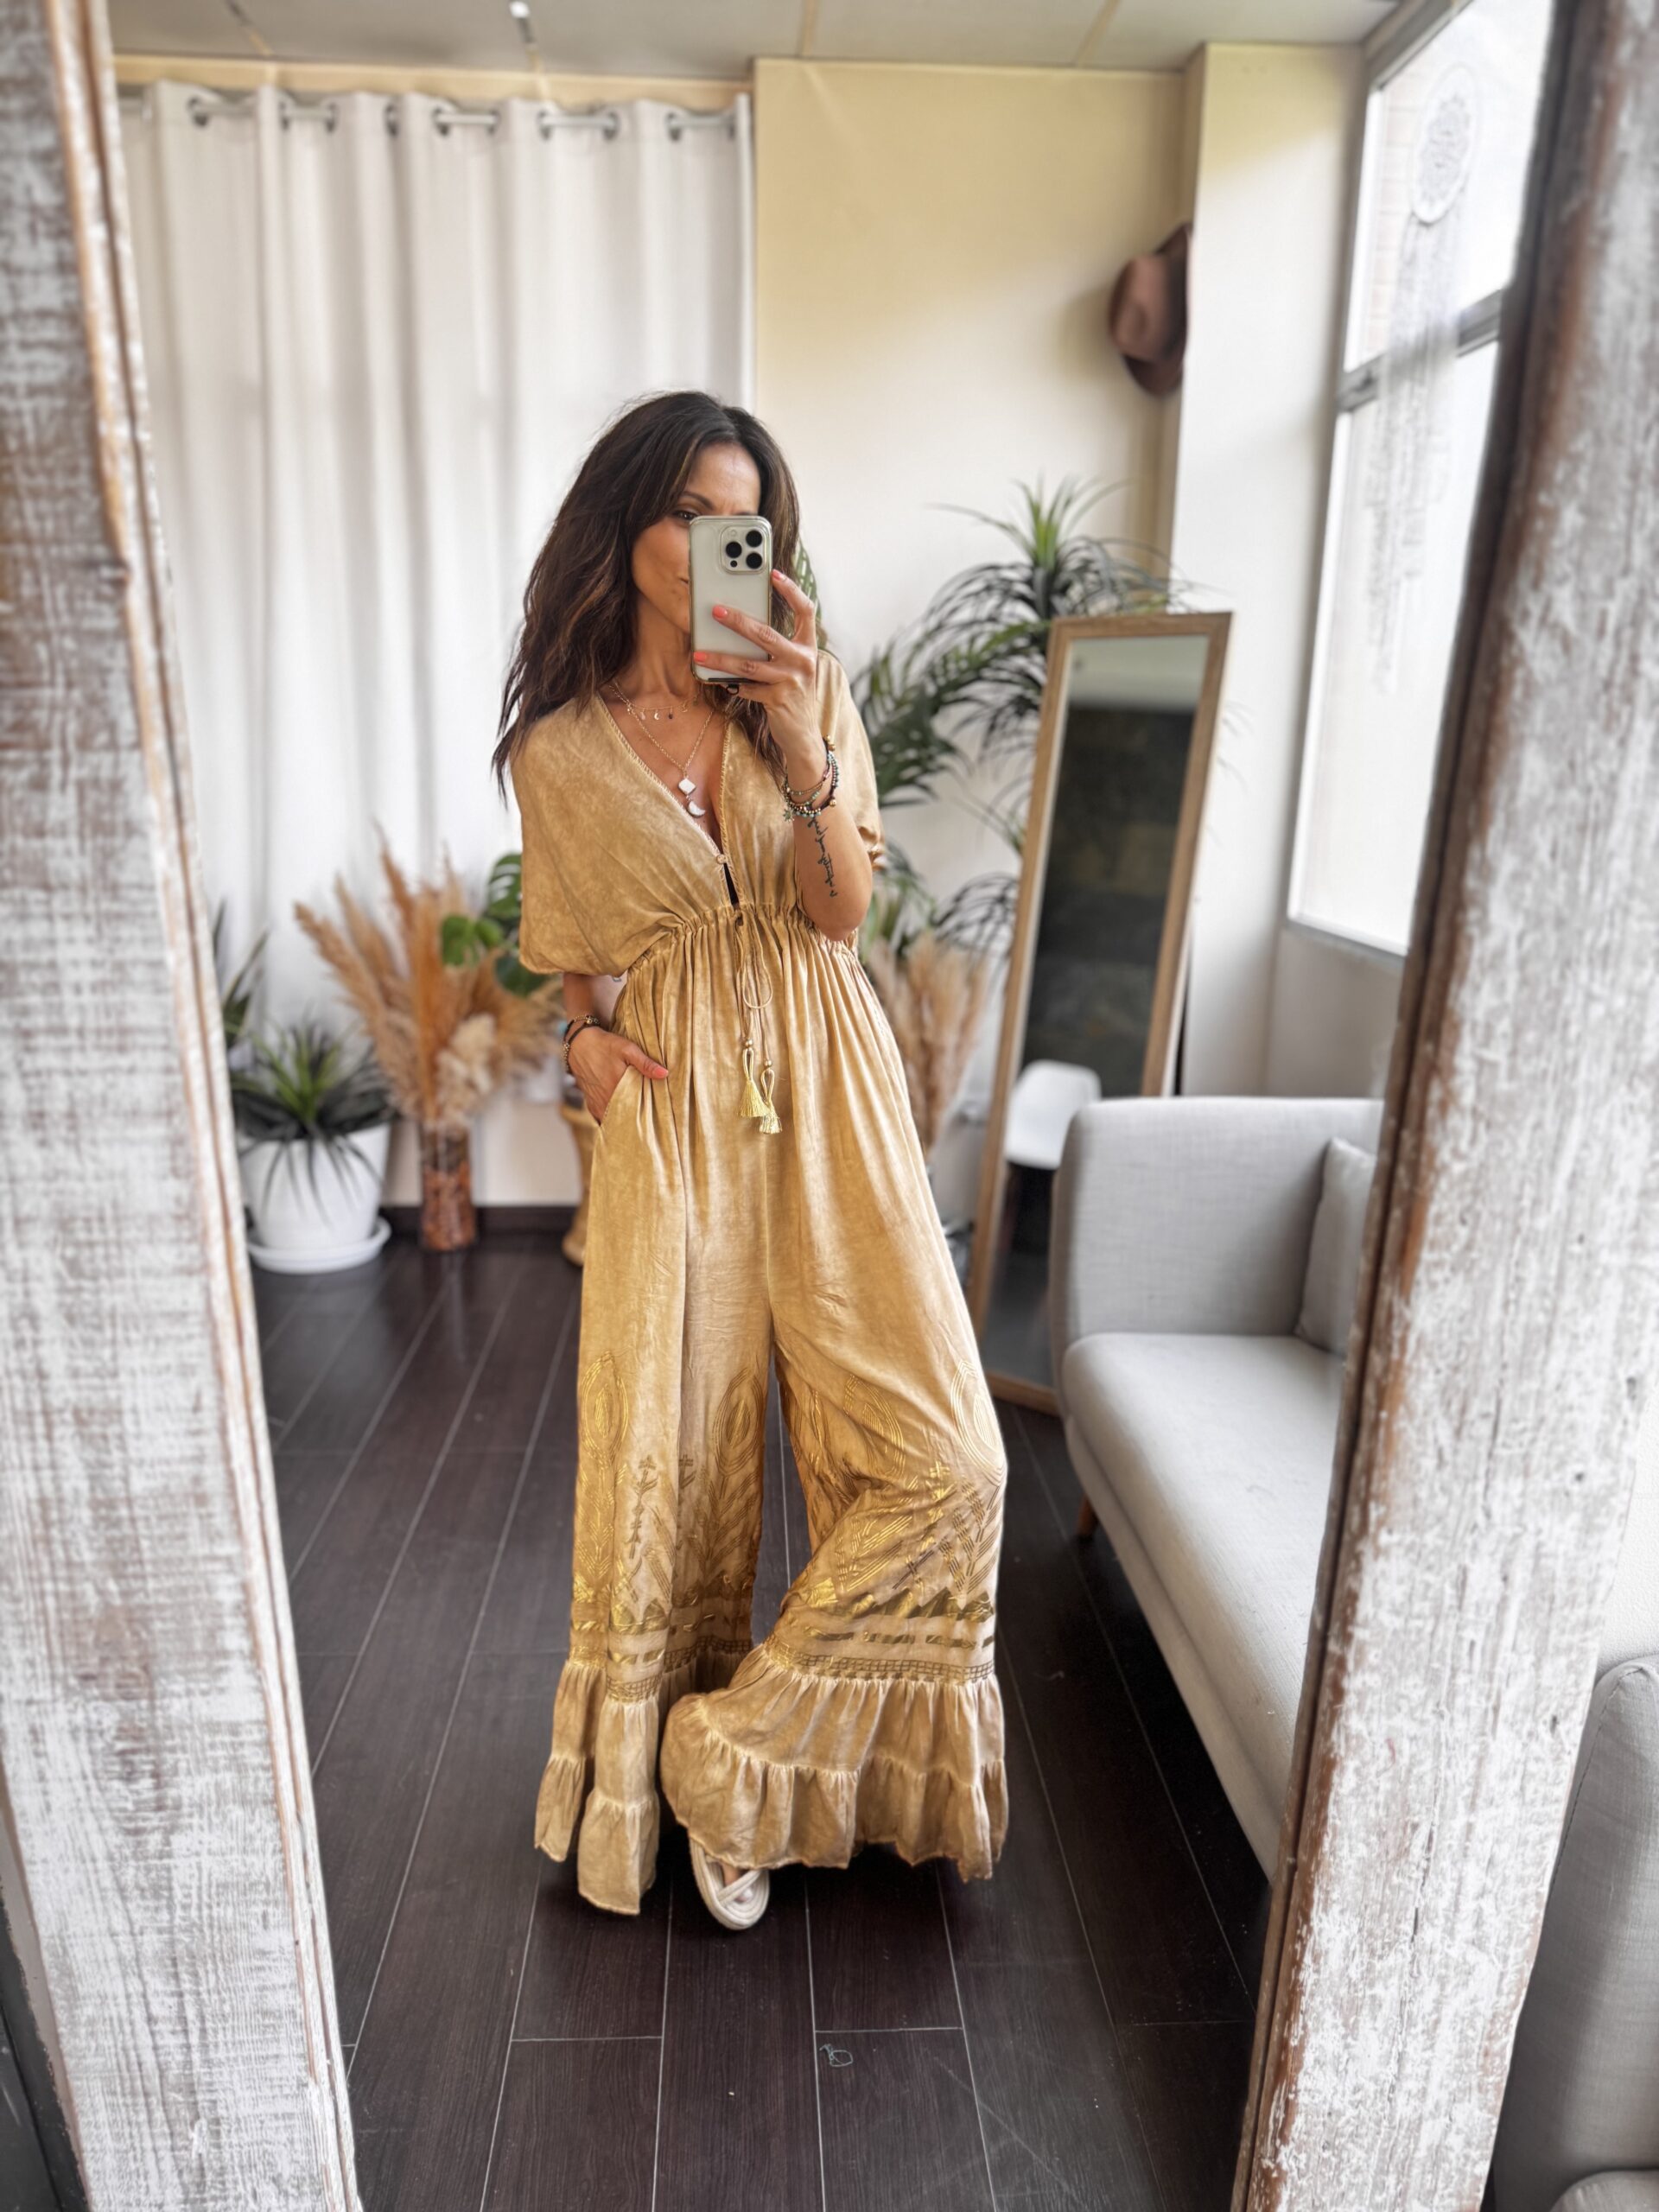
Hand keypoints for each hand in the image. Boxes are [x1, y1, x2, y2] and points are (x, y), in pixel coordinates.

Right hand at [569, 1025, 668, 1124]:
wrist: (579, 1044)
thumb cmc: (604, 1045)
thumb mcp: (627, 1049)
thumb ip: (645, 1063)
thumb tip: (664, 1074)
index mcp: (616, 1088)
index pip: (633, 1111)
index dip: (643, 1118)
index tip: (653, 1121)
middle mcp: (605, 1099)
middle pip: (622, 1119)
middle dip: (633, 1123)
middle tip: (646, 1127)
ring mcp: (596, 1102)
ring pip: (610, 1120)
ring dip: (621, 1122)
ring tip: (633, 1125)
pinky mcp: (590, 1102)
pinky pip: (600, 1117)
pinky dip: (609, 1119)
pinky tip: (619, 1119)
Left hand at [692, 567, 822, 772]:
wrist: (803, 736)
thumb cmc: (792, 695)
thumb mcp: (792, 668)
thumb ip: (777, 649)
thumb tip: (741, 629)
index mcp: (808, 647)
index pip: (805, 611)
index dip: (791, 590)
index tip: (773, 573)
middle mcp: (803, 661)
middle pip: (765, 634)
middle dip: (737, 621)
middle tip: (714, 611)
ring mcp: (791, 681)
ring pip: (748, 664)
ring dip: (720, 659)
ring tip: (699, 654)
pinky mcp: (778, 700)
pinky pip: (746, 687)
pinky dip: (729, 684)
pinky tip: (716, 681)